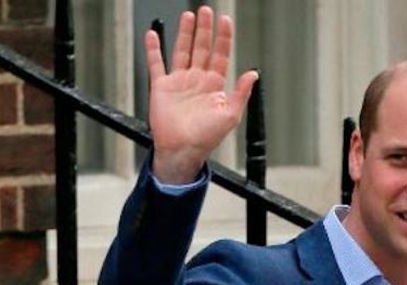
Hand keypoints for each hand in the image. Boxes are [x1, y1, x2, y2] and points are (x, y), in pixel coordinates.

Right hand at [146, 6, 258, 183]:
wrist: (182, 149)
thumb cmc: (207, 137)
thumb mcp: (231, 115)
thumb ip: (241, 92)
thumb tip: (253, 73)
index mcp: (215, 86)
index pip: (221, 55)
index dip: (223, 38)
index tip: (225, 21)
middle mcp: (198, 80)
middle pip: (201, 48)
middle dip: (205, 30)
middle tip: (206, 11)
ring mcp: (179, 82)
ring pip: (182, 51)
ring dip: (185, 34)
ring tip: (188, 16)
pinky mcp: (162, 87)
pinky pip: (156, 64)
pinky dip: (153, 49)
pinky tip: (153, 35)